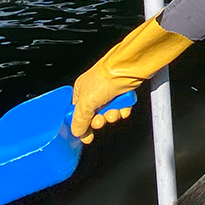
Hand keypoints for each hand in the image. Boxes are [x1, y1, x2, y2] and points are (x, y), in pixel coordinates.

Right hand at [69, 16, 192, 142]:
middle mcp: (94, 90)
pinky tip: (123, 107)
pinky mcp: (123, 93)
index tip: (86, 134)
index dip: (82, 124)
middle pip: (94, 115)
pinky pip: (121, 109)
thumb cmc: (105, 78)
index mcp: (81, 90)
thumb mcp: (86, 104)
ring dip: (112, 115)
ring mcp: (109, 92)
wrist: (127, 69)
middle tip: (100, 120)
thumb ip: (79, 121)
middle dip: (99, 120)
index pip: (77, 112)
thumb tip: (77, 132)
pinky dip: (123, 110)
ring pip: (109, 113)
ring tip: (113, 111)